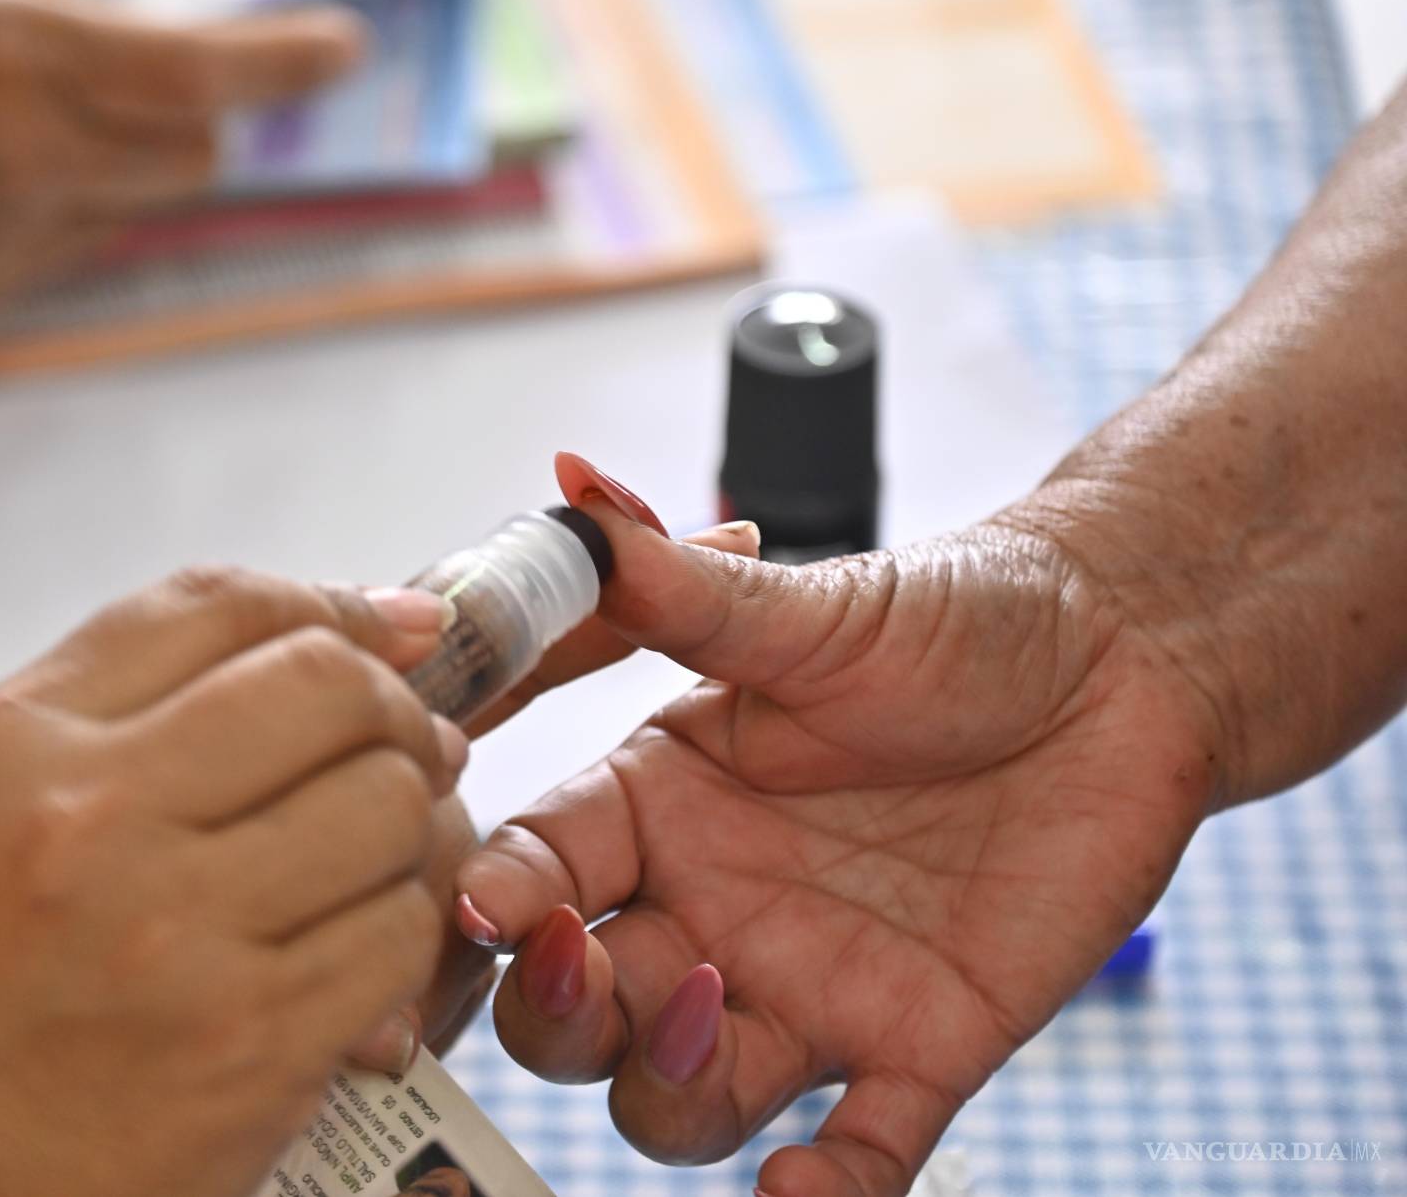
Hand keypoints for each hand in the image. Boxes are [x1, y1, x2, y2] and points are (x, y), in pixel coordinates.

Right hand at [0, 0, 360, 393]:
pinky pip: (53, 257)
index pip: (197, 64)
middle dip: (194, 114)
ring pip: (127, 208)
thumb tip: (111, 15)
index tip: (346, 50)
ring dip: (106, 167)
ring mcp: (0, 250)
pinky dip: (31, 220)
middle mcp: (20, 157)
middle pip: (194, 151)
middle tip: (146, 86)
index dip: (287, 58)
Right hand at [0, 568, 458, 1196]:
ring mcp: (173, 940)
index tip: (383, 638)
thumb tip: (391, 616)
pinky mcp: (249, 1049)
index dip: (336, 609)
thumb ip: (155, 686)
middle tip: (393, 757)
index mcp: (16, 747)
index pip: (227, 606)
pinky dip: (402, 930)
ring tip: (372, 856)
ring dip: (409, 826)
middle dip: (393, 716)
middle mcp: (89, 824)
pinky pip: (399, 936)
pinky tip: (357, 946)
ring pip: (390, 809)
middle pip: (334, 692)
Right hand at [454, 456, 1221, 1195]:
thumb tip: (571, 489)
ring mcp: (805, 987)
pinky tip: (807, 1189)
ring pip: (678, 1098)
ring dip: (665, 1083)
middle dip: (553, 1008)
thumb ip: (681, 588)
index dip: (495, 896)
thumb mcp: (814, 610)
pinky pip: (856, 1155)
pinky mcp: (917, 1048)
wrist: (1126, 660)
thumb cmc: (960, 616)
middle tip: (585, 960)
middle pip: (575, 1009)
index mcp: (660, 803)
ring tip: (713, 1013)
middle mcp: (709, 907)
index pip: (535, 870)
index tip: (491, 901)